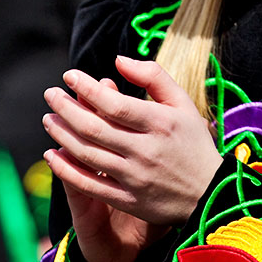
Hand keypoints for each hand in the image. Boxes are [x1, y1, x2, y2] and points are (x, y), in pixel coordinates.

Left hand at [42, 56, 222, 261]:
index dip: (86, 88)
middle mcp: (147, 150)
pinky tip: (51, 155)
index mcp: (161, 123)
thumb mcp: (183, 103)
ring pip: (88, 155)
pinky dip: (66, 170)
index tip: (68, 75)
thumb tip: (118, 60)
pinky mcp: (129, 201)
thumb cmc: (194, 142)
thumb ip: (153, 76)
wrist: (213, 194)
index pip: (114, 104)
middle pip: (94, 128)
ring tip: (48, 119)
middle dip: (66, 108)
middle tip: (50, 95)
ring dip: (62, 135)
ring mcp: (136, 178)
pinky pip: (90, 185)